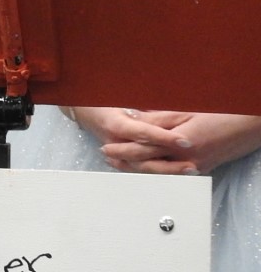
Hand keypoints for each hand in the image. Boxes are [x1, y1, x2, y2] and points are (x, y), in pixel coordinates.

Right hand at [71, 107, 194, 170]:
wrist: (84, 110)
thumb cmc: (103, 100)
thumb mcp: (122, 98)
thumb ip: (145, 107)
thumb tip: (171, 110)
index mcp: (115, 124)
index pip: (143, 133)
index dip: (165, 138)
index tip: (186, 141)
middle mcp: (114, 142)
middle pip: (144, 158)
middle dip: (170, 163)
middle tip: (193, 164)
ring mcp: (115, 154)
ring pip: (142, 168)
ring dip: (167, 172)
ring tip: (189, 172)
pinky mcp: (119, 160)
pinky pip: (138, 170)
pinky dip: (156, 174)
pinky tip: (174, 177)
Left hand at [100, 112, 260, 175]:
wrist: (249, 126)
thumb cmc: (219, 113)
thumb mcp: (185, 111)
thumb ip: (160, 119)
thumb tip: (137, 120)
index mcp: (180, 142)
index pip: (144, 148)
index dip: (123, 148)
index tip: (107, 147)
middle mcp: (187, 159)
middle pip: (148, 163)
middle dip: (125, 161)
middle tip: (107, 156)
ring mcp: (196, 166)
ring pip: (160, 172)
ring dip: (138, 168)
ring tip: (119, 164)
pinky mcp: (202, 168)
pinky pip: (173, 174)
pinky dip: (156, 171)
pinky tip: (146, 167)